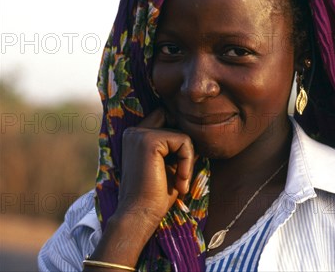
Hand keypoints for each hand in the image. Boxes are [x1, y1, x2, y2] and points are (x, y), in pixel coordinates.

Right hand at [87, 108, 194, 269]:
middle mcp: (134, 131)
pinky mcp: (149, 140)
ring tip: (180, 182)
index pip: (166, 118)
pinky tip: (180, 181)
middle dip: (185, 145)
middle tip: (182, 173)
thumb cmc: (156, 195)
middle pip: (175, 120)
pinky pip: (184, 140)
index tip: (180, 167)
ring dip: (188, 158)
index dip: (179, 138)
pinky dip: (188, 161)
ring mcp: (140, 134)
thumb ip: (180, 147)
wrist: (140, 216)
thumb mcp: (171, 165)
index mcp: (136, 136)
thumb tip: (200, 135)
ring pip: (182, 133)